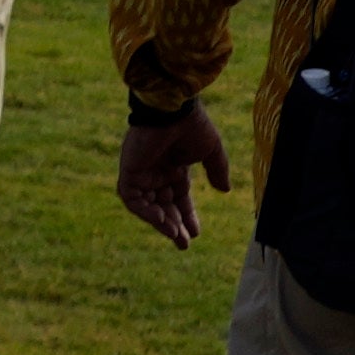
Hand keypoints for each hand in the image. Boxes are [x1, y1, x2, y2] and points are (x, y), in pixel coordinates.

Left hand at [115, 104, 221, 249]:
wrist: (173, 110)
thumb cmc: (192, 125)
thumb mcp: (211, 151)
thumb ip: (217, 170)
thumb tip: (225, 190)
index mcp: (175, 168)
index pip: (180, 199)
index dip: (187, 216)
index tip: (195, 234)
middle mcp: (157, 173)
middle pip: (164, 207)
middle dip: (174, 226)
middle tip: (183, 244)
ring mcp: (142, 174)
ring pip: (148, 207)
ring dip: (160, 222)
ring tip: (175, 235)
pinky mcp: (129, 172)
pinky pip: (133, 199)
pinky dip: (145, 212)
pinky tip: (162, 220)